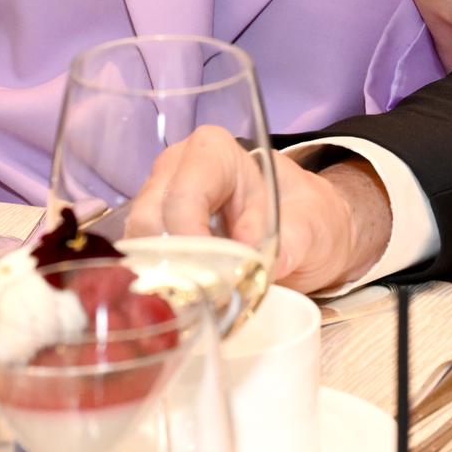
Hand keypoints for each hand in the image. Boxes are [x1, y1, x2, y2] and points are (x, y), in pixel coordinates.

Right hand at [128, 127, 391, 293]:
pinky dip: (159, 282)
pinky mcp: (154, 234)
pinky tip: (187, 297)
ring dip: (164, 276)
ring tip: (200, 298)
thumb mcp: (313, 228)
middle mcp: (176, 169)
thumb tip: (256, 268)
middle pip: (151, 218)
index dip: (190, 235)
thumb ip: (291, 243)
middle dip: (175, 261)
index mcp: (215, 153)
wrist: (310, 230)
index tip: (212, 276)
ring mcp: (159, 200)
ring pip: (139, 243)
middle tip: (206, 294)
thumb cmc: (309, 218)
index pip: (184, 192)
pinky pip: (140, 260)